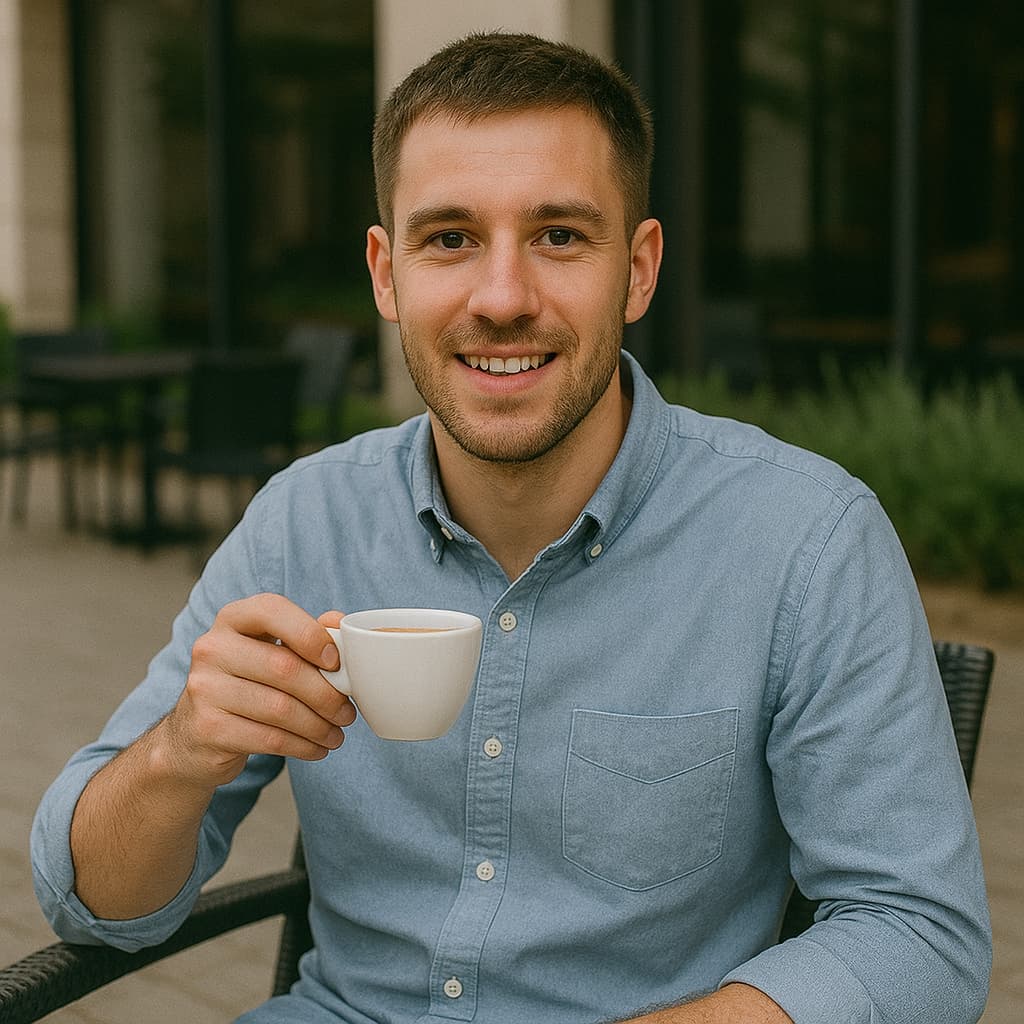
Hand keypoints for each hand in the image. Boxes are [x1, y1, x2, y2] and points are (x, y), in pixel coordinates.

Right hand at [158, 594, 355, 789]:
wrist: (193, 736)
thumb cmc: (246, 685)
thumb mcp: (270, 651)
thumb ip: (306, 634)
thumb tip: (340, 623)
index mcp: (232, 619)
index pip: (272, 610)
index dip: (310, 634)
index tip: (336, 662)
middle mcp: (212, 648)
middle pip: (285, 668)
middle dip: (327, 695)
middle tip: (346, 712)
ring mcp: (205, 688)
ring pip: (281, 708)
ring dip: (319, 726)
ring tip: (335, 734)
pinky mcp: (207, 728)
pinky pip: (269, 739)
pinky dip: (302, 746)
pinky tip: (316, 748)